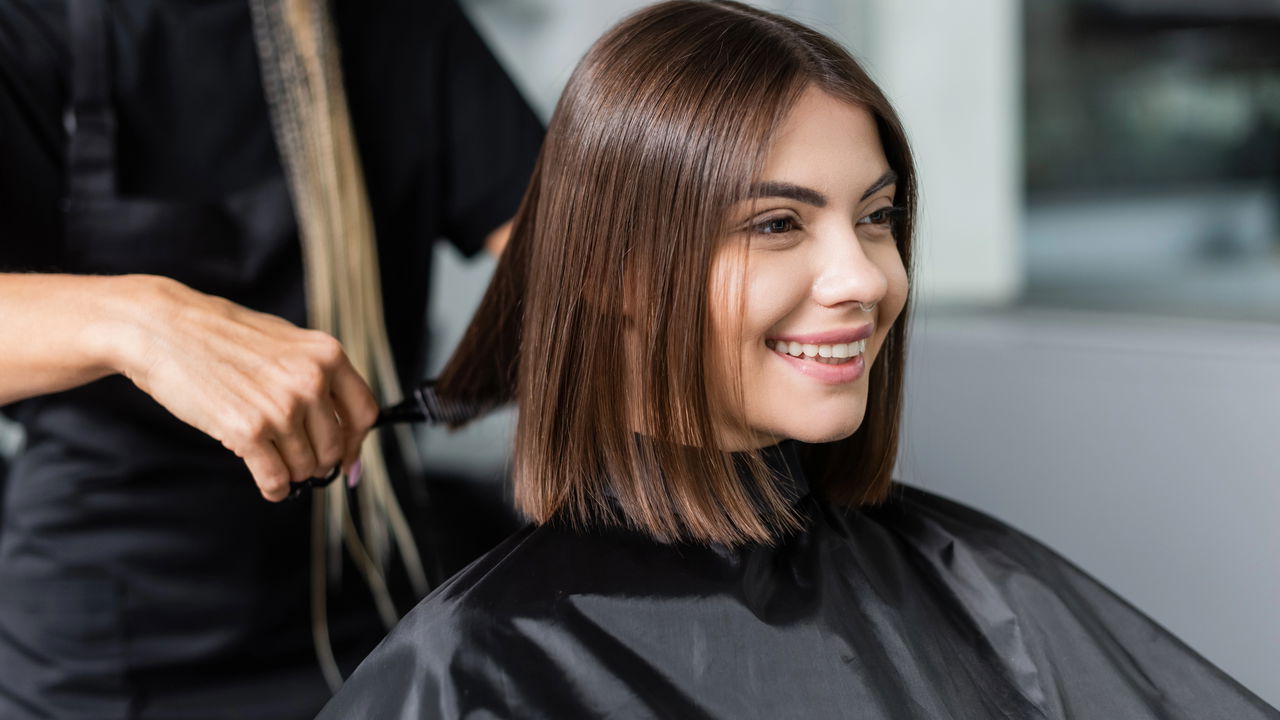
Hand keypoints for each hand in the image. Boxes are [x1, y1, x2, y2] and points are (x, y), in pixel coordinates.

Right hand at [118, 276, 378, 500]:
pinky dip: (274, 489)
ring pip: (304, 467)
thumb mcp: (286, 343)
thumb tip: (347, 425)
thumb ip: (319, 377)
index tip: (347, 458)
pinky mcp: (248, 431)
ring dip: (291, 472)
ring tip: (270, 457)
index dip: (356, 443)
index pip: (365, 414)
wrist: (164, 329)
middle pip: (333, 448)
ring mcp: (281, 407)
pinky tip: (268, 484)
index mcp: (327, 355)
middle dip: (316, 462)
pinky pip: (276, 479)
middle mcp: (311, 381)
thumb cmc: (222, 336)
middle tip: (296, 459)